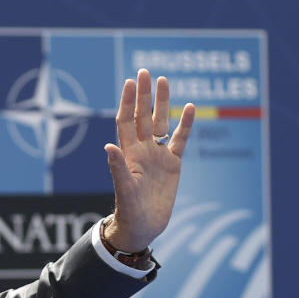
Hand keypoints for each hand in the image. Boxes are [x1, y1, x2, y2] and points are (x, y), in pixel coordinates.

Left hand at [103, 69, 194, 252]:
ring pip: (161, 123)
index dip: (128, 102)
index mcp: (128, 153)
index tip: (130, 82)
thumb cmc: (130, 210)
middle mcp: (142, 149)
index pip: (127, 120)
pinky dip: (185, 125)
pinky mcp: (172, 165)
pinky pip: (179, 141)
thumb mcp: (124, 189)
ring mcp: (157, 155)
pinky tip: (190, 107)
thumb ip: (118, 167)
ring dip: (163, 103)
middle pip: (143, 116)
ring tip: (164, 80)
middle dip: (144, 94)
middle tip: (145, 72)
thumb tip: (108, 146)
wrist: (143, 226)